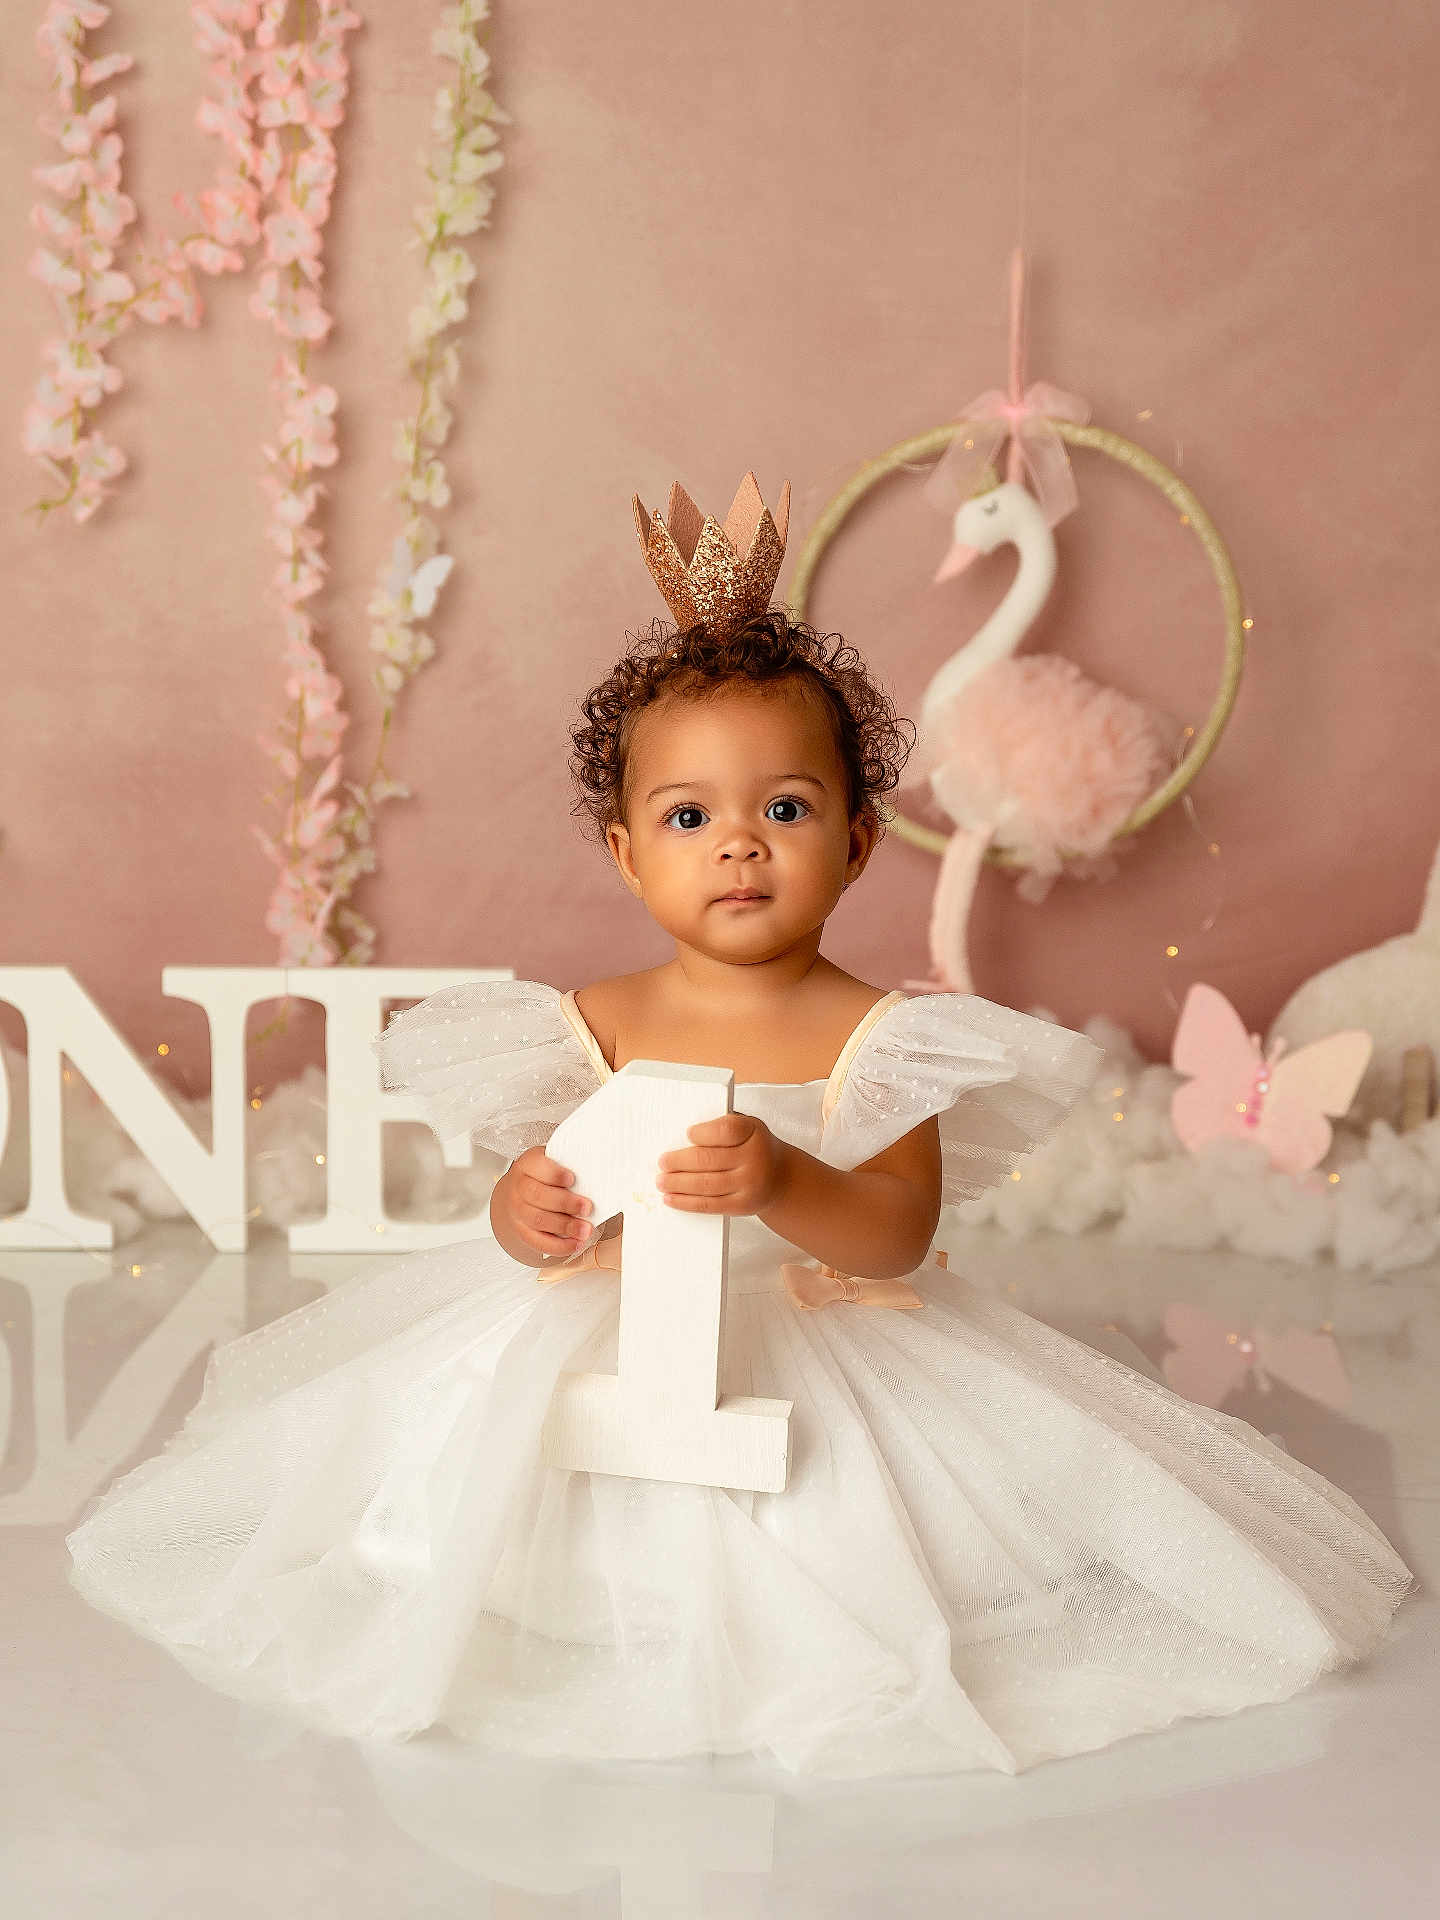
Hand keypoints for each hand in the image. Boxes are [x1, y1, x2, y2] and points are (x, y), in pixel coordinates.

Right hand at [496, 1145, 593, 1258]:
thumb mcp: (554, 1163)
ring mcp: (518, 1211)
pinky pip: (538, 1242)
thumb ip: (571, 1167)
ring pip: (538, 1220)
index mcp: (527, 1165)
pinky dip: (559, 1246)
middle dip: (565, 1203)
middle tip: (587, 1208)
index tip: (572, 1179)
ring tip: (585, 1229)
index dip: (554, 1174)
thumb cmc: (544, 1177)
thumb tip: (595, 1179)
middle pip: (537, 1195)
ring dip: (565, 1226)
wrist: (520, 1192)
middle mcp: (518, 1187)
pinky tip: (576, 1243)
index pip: (536, 1166)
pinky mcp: (522, 1231)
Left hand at [656, 1113, 788, 1216]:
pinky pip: (709, 1205)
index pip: (726, 1131)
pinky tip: (670, 1198)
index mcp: (753, 1132)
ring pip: (706, 1184)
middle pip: (709, 1159)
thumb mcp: (746, 1128)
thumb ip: (720, 1127)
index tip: (688, 1134)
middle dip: (679, 1162)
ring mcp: (749, 1184)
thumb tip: (681, 1139)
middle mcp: (755, 1158)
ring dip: (677, 1183)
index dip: (703, 1133)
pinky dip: (686, 1202)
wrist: (780, 1177)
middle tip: (662, 1162)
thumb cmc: (752, 1146)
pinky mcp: (742, 1206)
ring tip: (661, 1181)